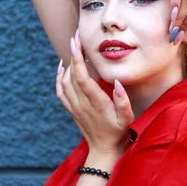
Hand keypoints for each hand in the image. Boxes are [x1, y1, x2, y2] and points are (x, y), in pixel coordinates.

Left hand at [56, 32, 134, 153]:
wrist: (103, 150)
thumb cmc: (118, 132)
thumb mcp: (127, 118)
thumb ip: (123, 101)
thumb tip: (118, 82)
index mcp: (96, 103)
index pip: (82, 78)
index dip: (78, 59)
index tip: (77, 42)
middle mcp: (82, 104)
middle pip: (72, 75)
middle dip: (73, 54)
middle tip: (77, 36)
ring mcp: (75, 107)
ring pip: (63, 82)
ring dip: (67, 63)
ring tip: (74, 48)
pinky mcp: (71, 109)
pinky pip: (60, 91)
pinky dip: (59, 77)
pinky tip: (62, 66)